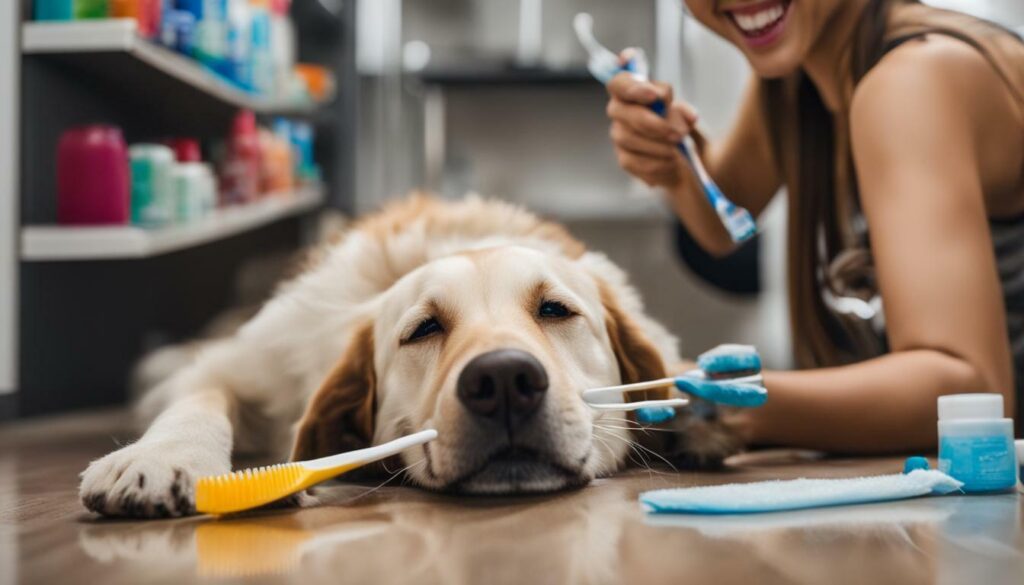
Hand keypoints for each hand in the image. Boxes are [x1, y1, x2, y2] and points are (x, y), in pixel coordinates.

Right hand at [606, 68, 698, 188]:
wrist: (679, 156)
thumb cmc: (675, 124)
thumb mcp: (682, 113)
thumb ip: (682, 112)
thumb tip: (688, 117)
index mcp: (631, 91)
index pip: (619, 83)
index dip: (633, 88)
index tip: (653, 96)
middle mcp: (619, 111)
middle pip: (624, 113)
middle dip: (652, 123)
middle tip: (678, 134)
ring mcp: (619, 135)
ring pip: (629, 138)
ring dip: (657, 145)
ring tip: (677, 149)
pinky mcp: (624, 159)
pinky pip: (636, 161)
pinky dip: (657, 162)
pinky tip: (670, 161)